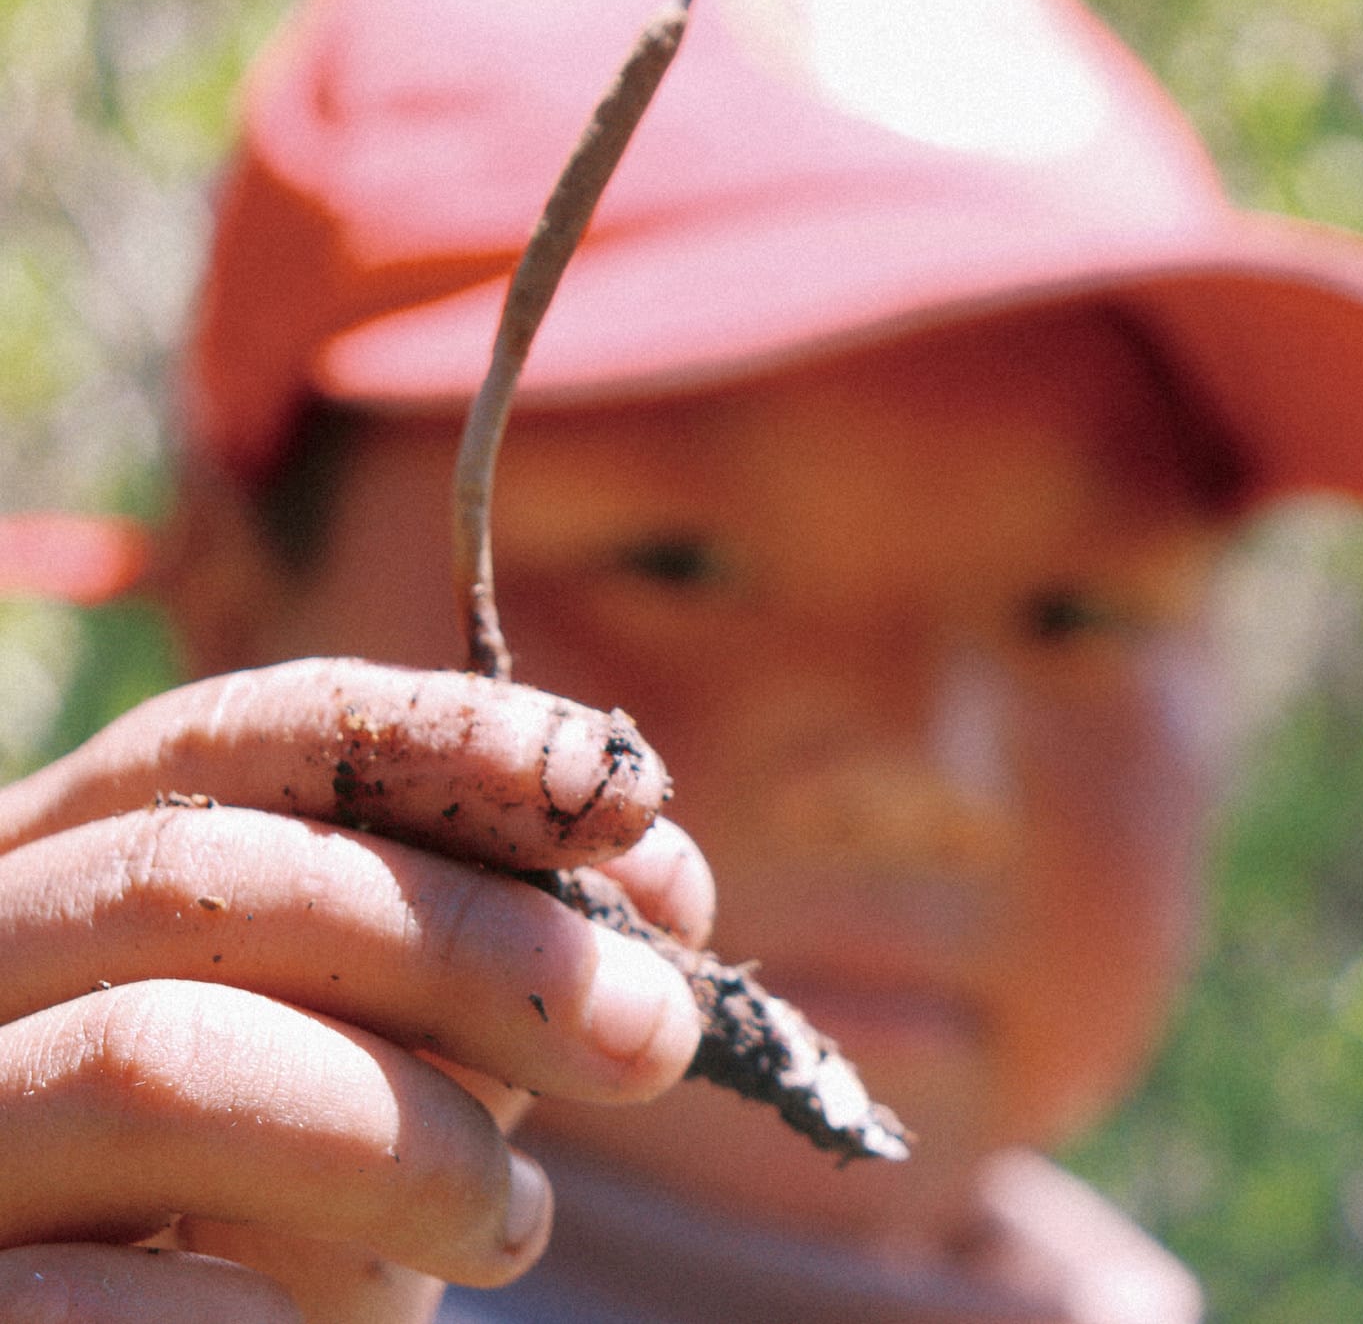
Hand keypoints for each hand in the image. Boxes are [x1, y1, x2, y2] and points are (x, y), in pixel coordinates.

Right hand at [0, 658, 711, 1321]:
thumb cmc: (274, 1211)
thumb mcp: (384, 1059)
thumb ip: (482, 967)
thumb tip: (659, 882)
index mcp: (64, 864)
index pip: (237, 736)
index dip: (447, 740)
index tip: (631, 795)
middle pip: (211, 876)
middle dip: (474, 946)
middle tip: (656, 1035)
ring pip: (161, 1061)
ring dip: (402, 1139)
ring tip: (516, 1223)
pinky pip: (82, 1291)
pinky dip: (251, 1309)